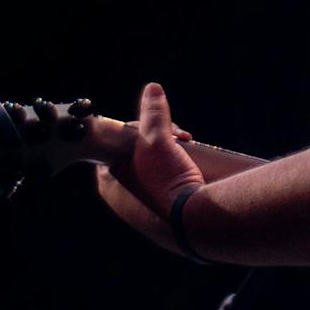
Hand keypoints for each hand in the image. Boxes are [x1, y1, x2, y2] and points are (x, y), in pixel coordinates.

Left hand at [95, 82, 206, 251]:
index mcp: (110, 186)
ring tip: (192, 151)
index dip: (132, 132)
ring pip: (160, 172)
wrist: (196, 221)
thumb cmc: (166, 182)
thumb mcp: (155, 140)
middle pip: (140, 159)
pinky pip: (176, 188)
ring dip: (176, 157)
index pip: (113, 149)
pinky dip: (185, 174)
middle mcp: (127, 201)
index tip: (150, 125)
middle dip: (162, 143)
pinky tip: (200, 167)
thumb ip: (152, 114)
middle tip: (179, 139)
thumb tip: (152, 89)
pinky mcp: (173, 218)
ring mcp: (150, 211)